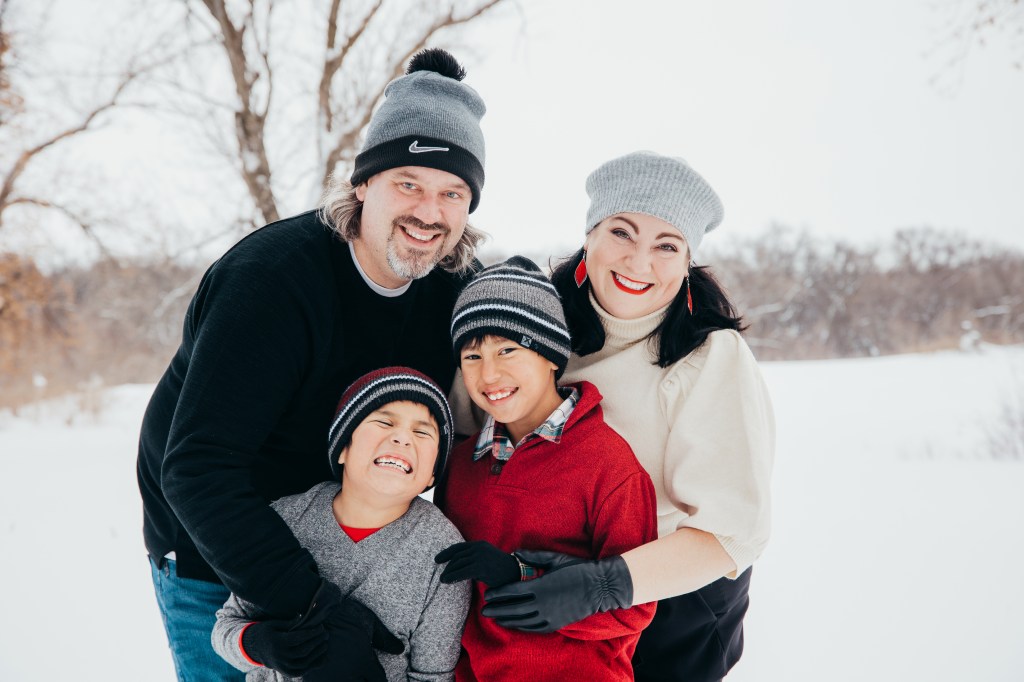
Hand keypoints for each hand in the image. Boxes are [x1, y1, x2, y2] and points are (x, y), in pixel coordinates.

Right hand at [240, 611, 329, 675]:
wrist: (253, 648)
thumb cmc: (266, 632)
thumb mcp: (274, 624)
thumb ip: (289, 623)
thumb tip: (303, 616)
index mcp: (277, 642)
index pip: (298, 638)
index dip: (312, 633)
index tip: (321, 627)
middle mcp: (279, 656)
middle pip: (302, 651)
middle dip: (316, 642)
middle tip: (326, 634)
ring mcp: (282, 666)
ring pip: (303, 663)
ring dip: (317, 654)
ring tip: (325, 644)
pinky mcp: (285, 671)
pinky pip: (300, 671)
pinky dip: (312, 666)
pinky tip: (322, 658)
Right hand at [303, 598, 403, 681]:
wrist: (312, 616)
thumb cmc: (343, 616)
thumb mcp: (369, 622)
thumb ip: (385, 639)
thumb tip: (401, 649)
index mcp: (365, 663)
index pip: (380, 681)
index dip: (379, 678)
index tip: (376, 674)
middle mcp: (350, 675)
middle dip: (366, 680)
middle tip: (365, 673)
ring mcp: (331, 679)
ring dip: (353, 680)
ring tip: (352, 673)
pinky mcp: (315, 680)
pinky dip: (333, 680)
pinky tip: (335, 674)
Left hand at [435, 540, 520, 586]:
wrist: (517, 574)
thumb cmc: (501, 570)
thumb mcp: (486, 559)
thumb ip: (474, 559)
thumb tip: (459, 566)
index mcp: (480, 544)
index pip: (459, 547)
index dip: (446, 553)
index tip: (437, 559)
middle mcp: (479, 548)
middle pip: (457, 556)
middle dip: (447, 565)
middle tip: (441, 574)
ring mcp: (480, 556)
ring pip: (458, 564)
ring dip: (448, 572)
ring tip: (442, 579)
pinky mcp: (481, 567)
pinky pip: (461, 572)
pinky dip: (452, 576)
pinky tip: (446, 581)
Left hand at [481, 550, 633, 632]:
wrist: (599, 586)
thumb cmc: (576, 568)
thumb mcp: (554, 558)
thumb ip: (533, 556)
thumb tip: (515, 553)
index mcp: (540, 585)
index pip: (512, 591)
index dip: (498, 593)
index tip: (487, 594)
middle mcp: (542, 603)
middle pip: (513, 608)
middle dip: (497, 609)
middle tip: (484, 610)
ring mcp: (549, 615)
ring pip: (522, 620)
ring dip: (506, 619)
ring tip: (495, 618)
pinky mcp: (556, 624)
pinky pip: (534, 628)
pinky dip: (521, 627)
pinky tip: (514, 624)